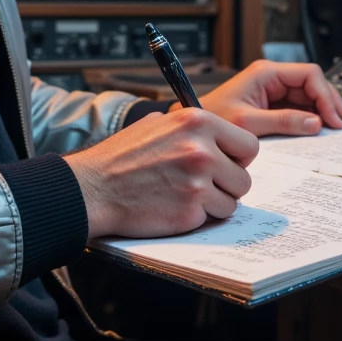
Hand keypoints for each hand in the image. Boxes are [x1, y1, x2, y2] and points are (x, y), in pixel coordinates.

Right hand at [64, 107, 257, 240]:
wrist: (93, 188)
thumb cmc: (120, 158)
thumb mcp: (154, 124)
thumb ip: (188, 127)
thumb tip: (212, 133)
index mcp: (197, 122)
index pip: (248, 144)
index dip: (237, 158)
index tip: (225, 164)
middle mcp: (201, 150)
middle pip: (244, 178)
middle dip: (226, 185)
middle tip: (203, 185)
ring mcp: (197, 182)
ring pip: (231, 201)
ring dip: (213, 203)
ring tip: (184, 196)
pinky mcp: (190, 211)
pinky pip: (212, 218)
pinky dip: (197, 217)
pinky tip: (174, 207)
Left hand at [195, 60, 341, 137]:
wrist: (196, 127)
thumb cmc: (214, 117)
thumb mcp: (249, 122)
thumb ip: (283, 121)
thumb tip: (315, 122)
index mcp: (267, 73)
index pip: (308, 74)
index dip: (325, 94)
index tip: (332, 117)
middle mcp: (272, 78)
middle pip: (312, 83)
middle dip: (328, 101)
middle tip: (340, 123)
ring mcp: (272, 91)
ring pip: (308, 95)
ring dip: (322, 109)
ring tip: (334, 126)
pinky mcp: (271, 104)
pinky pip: (298, 107)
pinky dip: (310, 117)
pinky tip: (319, 128)